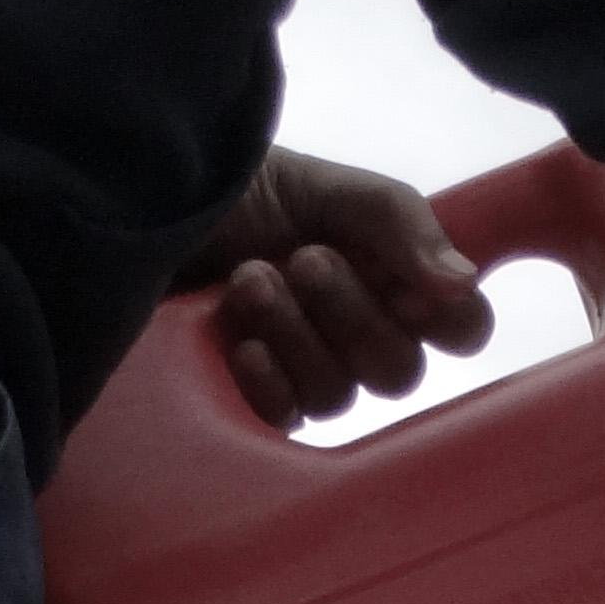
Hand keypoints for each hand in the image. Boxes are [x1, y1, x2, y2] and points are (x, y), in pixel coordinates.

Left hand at [180, 148, 495, 427]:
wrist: (142, 205)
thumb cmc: (239, 187)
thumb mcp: (326, 184)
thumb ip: (400, 223)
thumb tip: (462, 283)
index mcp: (392, 278)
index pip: (462, 329)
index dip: (451, 321)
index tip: (413, 289)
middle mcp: (360, 329)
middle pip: (401, 372)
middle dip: (351, 314)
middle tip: (303, 260)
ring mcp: (309, 367)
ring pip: (340, 394)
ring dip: (295, 332)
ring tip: (249, 279)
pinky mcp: (258, 397)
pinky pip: (289, 419)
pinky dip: (268, 378)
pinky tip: (240, 341)